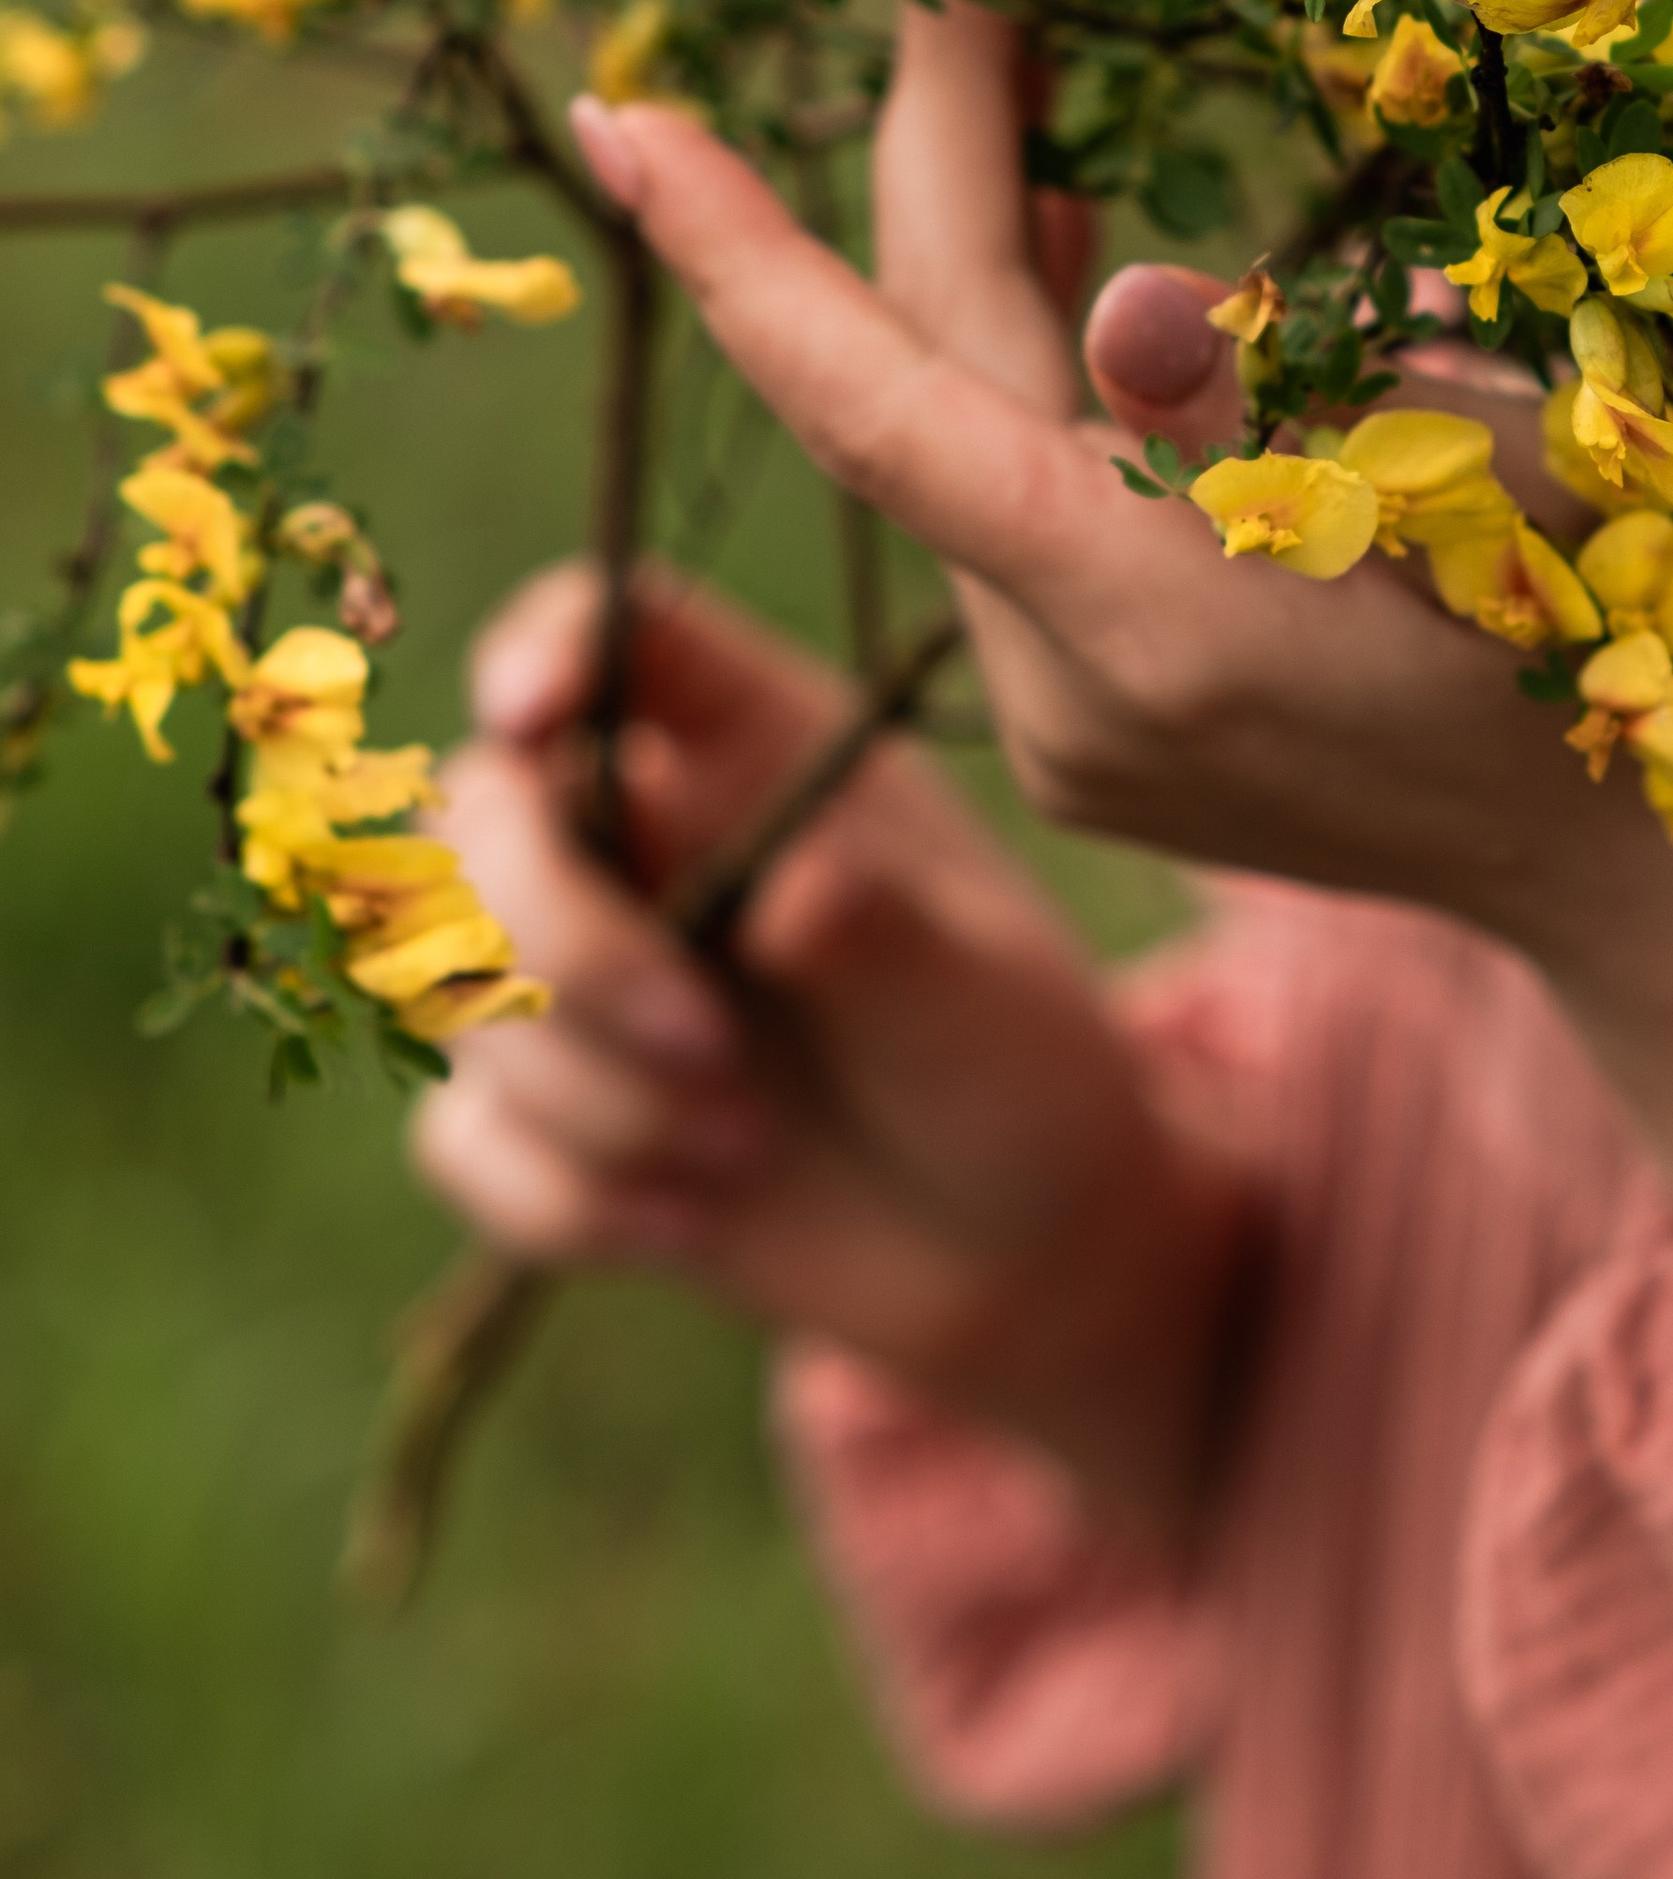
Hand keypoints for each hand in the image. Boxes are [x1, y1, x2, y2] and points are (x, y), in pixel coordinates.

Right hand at [411, 566, 1250, 1535]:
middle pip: (482, 813)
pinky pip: (466, 1138)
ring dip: (591, 1096)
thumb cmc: (1011, 1069)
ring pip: (456, 990)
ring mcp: (578, 971)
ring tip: (743, 1145)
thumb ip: (886, 933)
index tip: (530, 709)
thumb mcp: (984, 997)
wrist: (1010, 1246)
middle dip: (568, 947)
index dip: (547, 645)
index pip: (612, 632)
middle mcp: (643, 835)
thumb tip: (793, 893)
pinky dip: (566, 1197)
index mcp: (755, 747)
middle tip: (715, 1051)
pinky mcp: (543, 1107)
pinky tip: (689, 1221)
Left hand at [565, 0, 1672, 1228]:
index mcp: (1170, 626)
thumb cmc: (1649, 636)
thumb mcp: (1515, 467)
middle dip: (933, 163)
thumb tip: (1106, 289)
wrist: (1667, 898)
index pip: (890, 413)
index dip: (741, 255)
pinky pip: (1008, 524)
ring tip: (1010, 64)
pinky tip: (1073, 256)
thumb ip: (1296, 385)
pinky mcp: (1095, 751)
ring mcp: (1073, 741)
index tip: (622, 115)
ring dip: (973, 261)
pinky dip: (1021, 383)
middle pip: (932, 391)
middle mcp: (1074, 700)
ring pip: (961, 451)